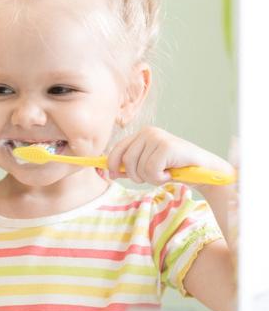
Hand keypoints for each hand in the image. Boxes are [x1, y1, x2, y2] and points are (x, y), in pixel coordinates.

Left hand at [106, 126, 234, 185]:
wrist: (203, 171)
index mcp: (141, 135)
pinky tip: (171, 173)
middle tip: (154, 176)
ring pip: (139, 168)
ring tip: (165, 173)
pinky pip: (151, 171)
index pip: (118, 149)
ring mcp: (157, 137)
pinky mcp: (166, 146)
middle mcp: (147, 132)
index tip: (112, 175)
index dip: (112, 164)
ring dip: (152, 178)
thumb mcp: (147, 166)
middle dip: (137, 175)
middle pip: (126, 161)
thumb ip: (130, 166)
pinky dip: (160, 178)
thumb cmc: (174, 168)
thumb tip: (109, 171)